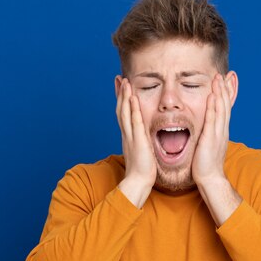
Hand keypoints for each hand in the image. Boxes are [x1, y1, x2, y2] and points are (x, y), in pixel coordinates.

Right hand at [116, 78, 155, 206]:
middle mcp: (126, 134)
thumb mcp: (140, 152)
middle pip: (121, 109)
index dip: (121, 100)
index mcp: (128, 136)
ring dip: (124, 96)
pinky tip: (133, 98)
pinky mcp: (138, 140)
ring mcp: (131, 136)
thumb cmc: (141, 170)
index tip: (121, 88)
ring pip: (125, 112)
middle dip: (120, 93)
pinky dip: (133, 108)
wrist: (137, 182)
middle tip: (119, 79)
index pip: (123, 114)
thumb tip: (142, 140)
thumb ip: (140, 143)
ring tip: (125, 82)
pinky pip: (135, 121)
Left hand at [192, 73, 233, 185]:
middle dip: (225, 88)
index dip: (226, 94)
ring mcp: (217, 133)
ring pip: (220, 108)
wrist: (209, 178)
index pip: (225, 108)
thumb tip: (206, 127)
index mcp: (221, 130)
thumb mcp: (208, 144)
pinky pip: (212, 119)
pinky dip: (213, 107)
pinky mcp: (210, 138)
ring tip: (218, 78)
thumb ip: (208, 133)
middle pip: (225, 104)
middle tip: (225, 74)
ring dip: (220, 93)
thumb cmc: (206, 163)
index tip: (225, 81)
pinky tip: (212, 96)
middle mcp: (222, 129)